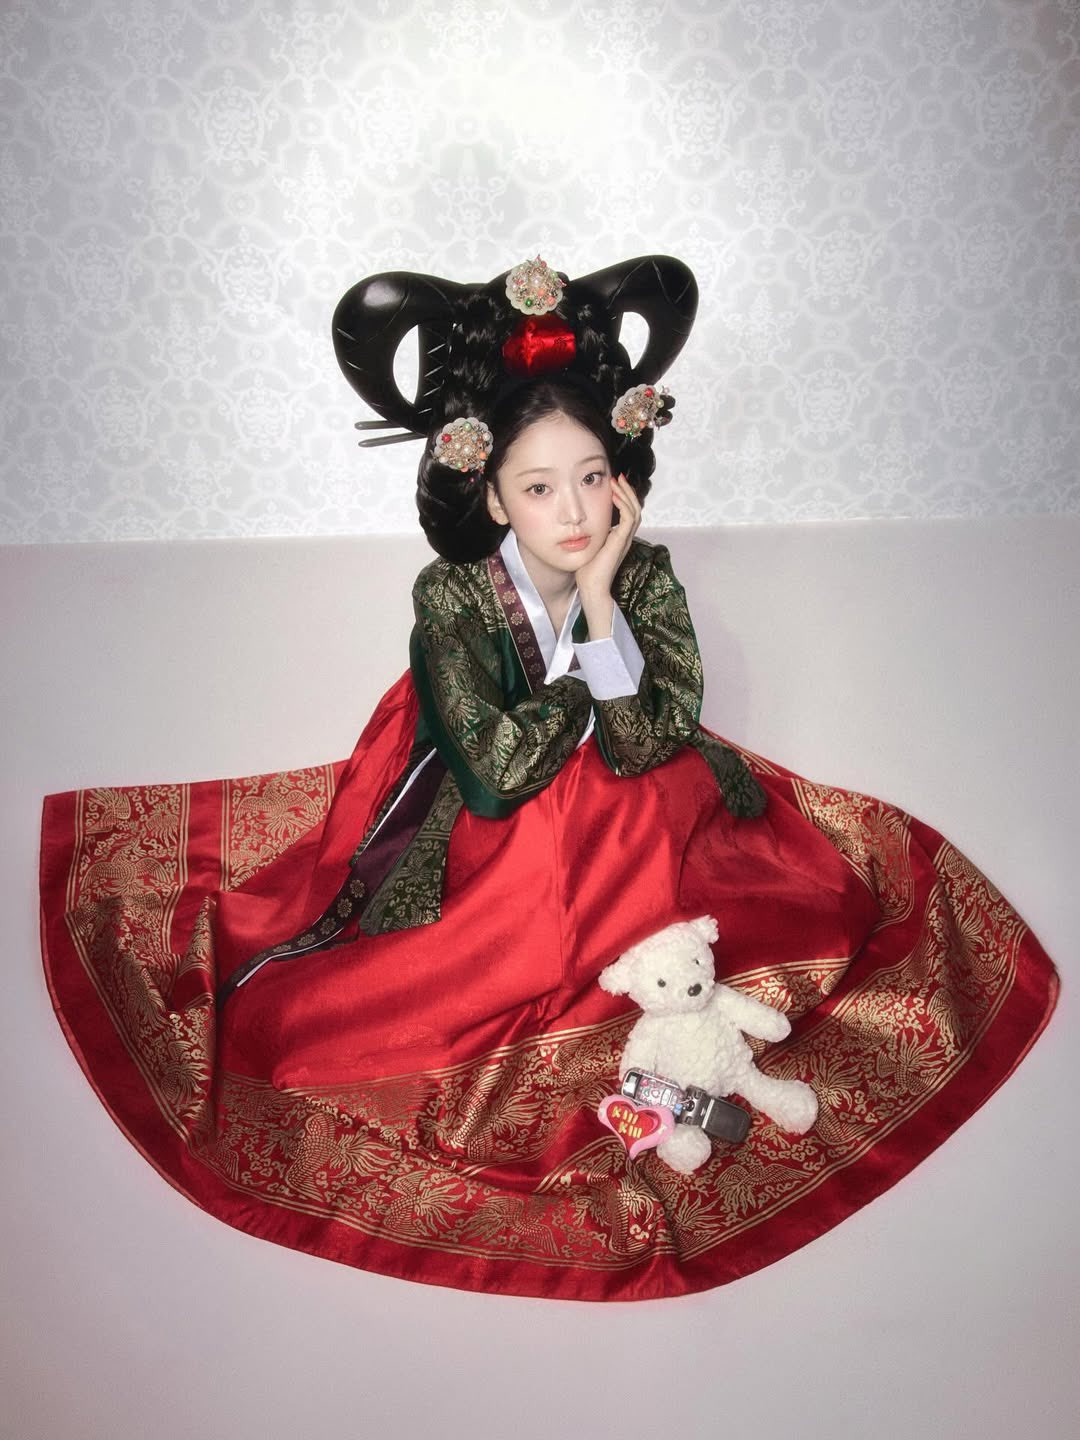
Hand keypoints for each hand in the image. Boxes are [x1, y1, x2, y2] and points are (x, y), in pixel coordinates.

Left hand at [575, 474, 641, 604]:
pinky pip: (629, 518)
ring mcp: (625, 539)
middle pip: (635, 508)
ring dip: (627, 494)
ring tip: (617, 481)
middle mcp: (625, 537)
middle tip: (618, 477)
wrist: (591, 588)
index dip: (623, 497)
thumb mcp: (587, 546)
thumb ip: (588, 534)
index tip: (613, 484)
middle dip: (627, 491)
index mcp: (619, 538)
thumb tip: (577, 523)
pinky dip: (624, 504)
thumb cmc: (586, 571)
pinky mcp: (621, 541)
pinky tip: (614, 495)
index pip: (627, 512)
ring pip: (635, 510)